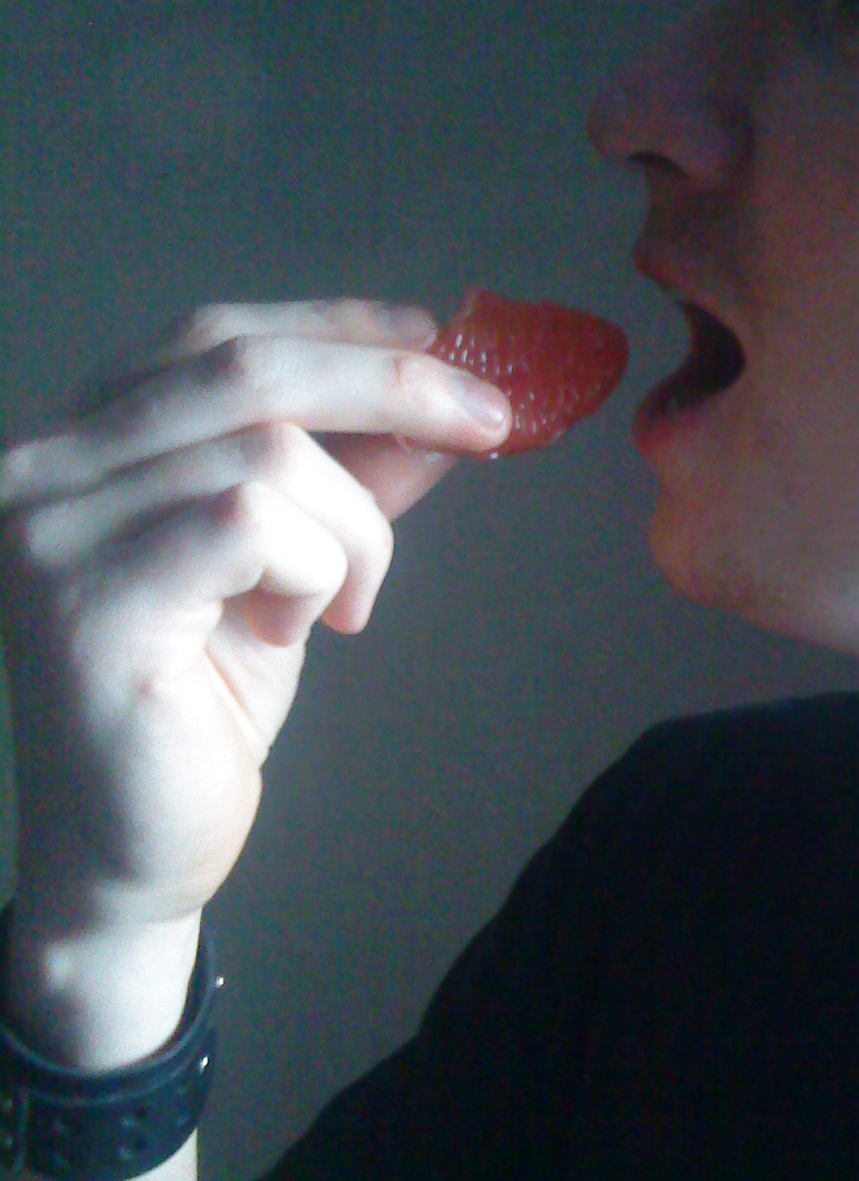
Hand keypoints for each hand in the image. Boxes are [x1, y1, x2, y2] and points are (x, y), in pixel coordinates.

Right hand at [0, 300, 510, 964]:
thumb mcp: (292, 562)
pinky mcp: (86, 599)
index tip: (435, 336)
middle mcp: (40, 464)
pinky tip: (304, 627)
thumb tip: (448, 401)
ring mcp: (48, 528)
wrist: (132, 853)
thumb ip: (349, 474)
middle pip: (243, 366)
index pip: (214, 337)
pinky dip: (315, 568)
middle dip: (392, 383)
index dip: (335, 327)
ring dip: (355, 529)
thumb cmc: (203, 708)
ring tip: (346, 603)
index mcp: (82, 439)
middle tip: (492, 423)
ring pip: (269, 453)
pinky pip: (250, 523)